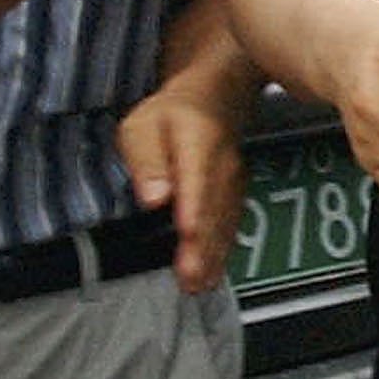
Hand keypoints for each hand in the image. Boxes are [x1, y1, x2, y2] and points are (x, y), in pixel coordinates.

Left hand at [118, 87, 246, 290]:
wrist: (216, 93)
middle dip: (203, 247)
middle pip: (213, 210)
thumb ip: (147, 160)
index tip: (188, 233)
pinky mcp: (235, 194)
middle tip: (191, 280)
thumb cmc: (172, 112)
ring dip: (213, 255)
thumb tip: (154, 198)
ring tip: (199, 285)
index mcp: (198, 144)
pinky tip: (212, 272)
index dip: (193, 209)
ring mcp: (233, 182)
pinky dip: (222, 250)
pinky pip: (230, 224)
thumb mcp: (143, 125)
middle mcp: (222, 167)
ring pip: (224, 222)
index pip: (197, 181)